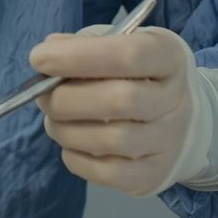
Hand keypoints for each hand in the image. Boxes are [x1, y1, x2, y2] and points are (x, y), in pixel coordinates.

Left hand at [29, 26, 195, 196]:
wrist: (179, 117)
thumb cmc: (134, 72)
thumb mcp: (115, 43)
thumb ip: (82, 44)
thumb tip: (50, 51)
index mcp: (168, 57)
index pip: (127, 56)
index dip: (77, 57)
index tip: (39, 59)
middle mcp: (177, 100)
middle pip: (118, 101)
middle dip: (65, 98)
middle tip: (41, 94)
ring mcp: (170, 142)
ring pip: (110, 141)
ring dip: (65, 130)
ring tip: (54, 119)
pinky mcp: (155, 175)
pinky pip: (108, 173)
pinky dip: (76, 158)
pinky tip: (71, 143)